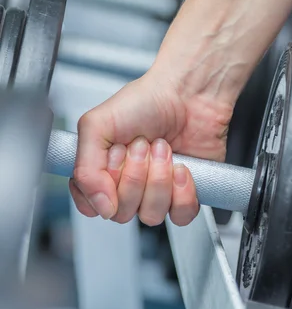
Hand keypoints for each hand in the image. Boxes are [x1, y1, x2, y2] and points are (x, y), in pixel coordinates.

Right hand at [70, 69, 232, 225]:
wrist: (189, 93)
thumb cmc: (146, 101)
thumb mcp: (97, 124)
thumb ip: (85, 168)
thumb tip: (100, 206)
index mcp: (101, 171)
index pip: (91, 206)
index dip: (103, 187)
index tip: (114, 156)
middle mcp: (127, 186)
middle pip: (122, 213)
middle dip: (134, 175)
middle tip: (142, 145)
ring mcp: (156, 192)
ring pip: (151, 215)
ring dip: (158, 179)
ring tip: (162, 150)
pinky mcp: (184, 195)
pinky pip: (180, 215)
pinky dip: (182, 191)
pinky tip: (181, 167)